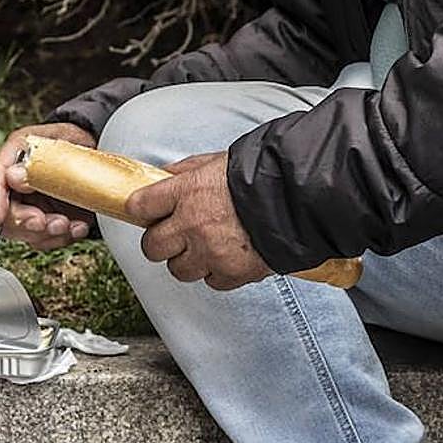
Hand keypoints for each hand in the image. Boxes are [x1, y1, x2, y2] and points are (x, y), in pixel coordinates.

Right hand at [0, 122, 97, 250]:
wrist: (97, 153)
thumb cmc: (78, 143)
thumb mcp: (63, 142)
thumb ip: (38, 162)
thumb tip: (11, 177)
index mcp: (16, 154)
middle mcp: (18, 183)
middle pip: (6, 212)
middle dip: (27, 223)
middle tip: (48, 222)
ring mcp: (31, 204)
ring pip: (25, 231)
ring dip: (48, 233)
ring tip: (71, 224)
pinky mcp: (46, 220)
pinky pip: (45, 239)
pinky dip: (62, 237)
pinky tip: (78, 226)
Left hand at [126, 151, 271, 289]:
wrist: (301, 197)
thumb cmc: (264, 175)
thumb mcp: (219, 161)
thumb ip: (188, 170)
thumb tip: (165, 175)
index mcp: (187, 191)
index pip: (140, 206)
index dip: (142, 210)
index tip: (147, 212)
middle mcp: (193, 224)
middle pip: (152, 247)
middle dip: (160, 242)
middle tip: (174, 236)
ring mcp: (211, 252)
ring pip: (179, 270)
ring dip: (189, 261)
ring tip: (207, 247)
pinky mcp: (232, 272)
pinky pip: (212, 281)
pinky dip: (218, 272)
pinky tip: (229, 256)